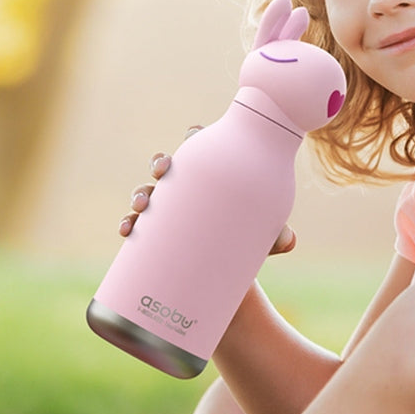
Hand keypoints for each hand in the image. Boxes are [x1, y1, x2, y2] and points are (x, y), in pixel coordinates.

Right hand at [118, 129, 296, 254]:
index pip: (200, 148)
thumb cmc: (247, 245)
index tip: (193, 134)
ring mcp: (168, 213)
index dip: (194, 136)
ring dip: (139, 194)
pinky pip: (136, 225)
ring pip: (147, 193)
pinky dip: (128, 224)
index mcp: (211, 180)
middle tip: (162, 170)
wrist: (229, 279)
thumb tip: (288, 240)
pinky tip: (126, 229)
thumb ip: (275, 237)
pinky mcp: (156, 237)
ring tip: (142, 206)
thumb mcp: (262, 239)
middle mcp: (185, 192)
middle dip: (160, 163)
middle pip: (167, 166)